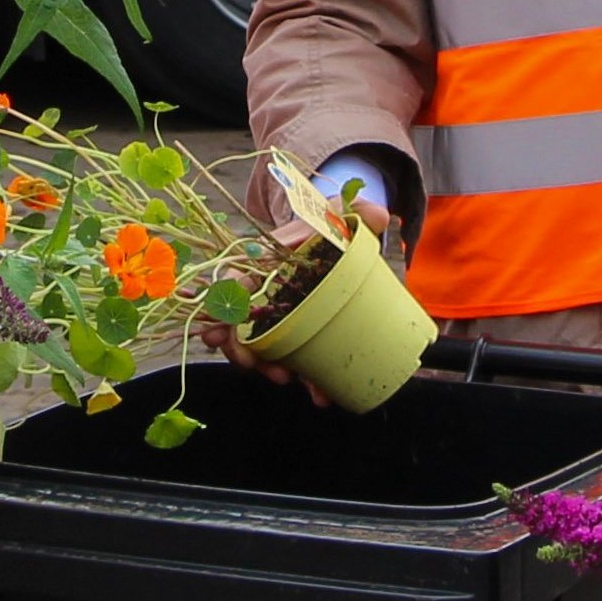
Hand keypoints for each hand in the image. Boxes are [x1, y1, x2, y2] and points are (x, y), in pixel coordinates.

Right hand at [197, 191, 398, 403]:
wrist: (329, 236)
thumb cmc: (327, 225)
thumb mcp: (341, 213)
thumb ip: (359, 210)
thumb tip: (378, 215)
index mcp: (266, 257)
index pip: (234, 278)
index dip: (224, 302)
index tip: (223, 325)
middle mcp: (262, 285)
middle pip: (236, 320)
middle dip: (239, 347)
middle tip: (255, 365)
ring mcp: (273, 310)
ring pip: (256, 343)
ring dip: (265, 366)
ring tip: (287, 380)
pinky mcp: (290, 328)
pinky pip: (284, 353)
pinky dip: (295, 372)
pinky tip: (315, 390)